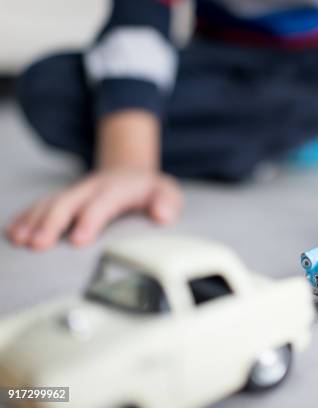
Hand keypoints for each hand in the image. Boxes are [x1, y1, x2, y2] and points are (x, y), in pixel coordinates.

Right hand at [6, 169, 182, 249]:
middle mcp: (92, 187)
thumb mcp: (167, 192)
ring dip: (33, 221)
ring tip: (19, 240)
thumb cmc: (151, 191)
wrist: (132, 173)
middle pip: (69, 202)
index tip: (77, 240)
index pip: (103, 203)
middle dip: (52, 223)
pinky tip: (12, 232)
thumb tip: (162, 214)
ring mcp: (75, 191)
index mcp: (118, 188)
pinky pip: (40, 204)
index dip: (90, 219)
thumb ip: (168, 202)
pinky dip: (25, 217)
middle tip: (38, 245)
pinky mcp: (64, 197)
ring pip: (50, 203)